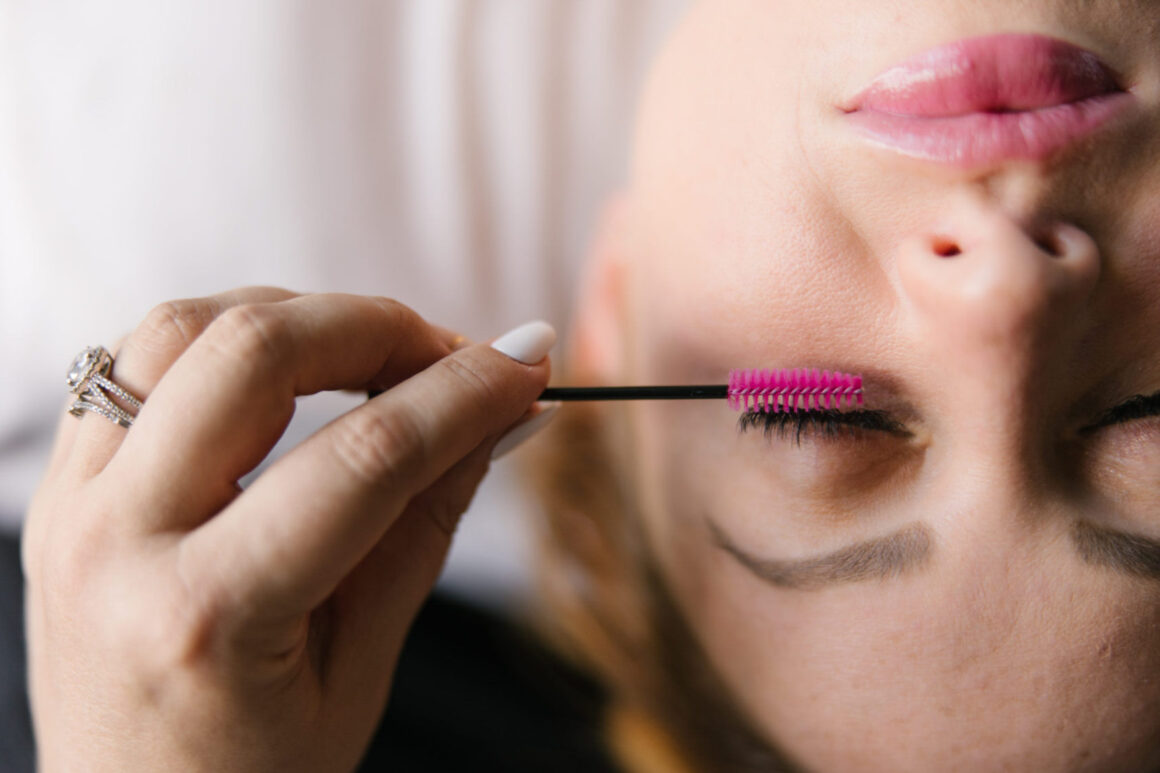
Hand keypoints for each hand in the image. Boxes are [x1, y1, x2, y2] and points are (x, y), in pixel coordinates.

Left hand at [23, 289, 554, 771]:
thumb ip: (426, 525)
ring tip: (374, 359)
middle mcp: (116, 544)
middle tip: (455, 355)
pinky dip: (224, 341)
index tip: (526, 364)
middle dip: (378, 327)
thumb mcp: (361, 669)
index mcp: (204, 616)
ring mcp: (70, 509)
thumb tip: (501, 415)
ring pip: (181, 328)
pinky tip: (287, 374)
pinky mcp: (57, 493)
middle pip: (254, 351)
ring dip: (297, 316)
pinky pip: (135, 363)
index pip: (365, 456)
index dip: (463, 394)